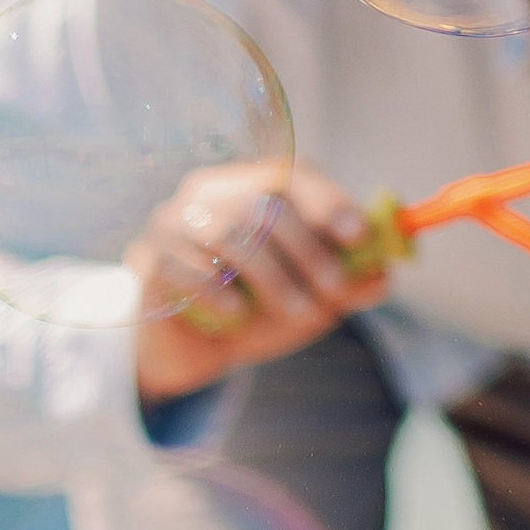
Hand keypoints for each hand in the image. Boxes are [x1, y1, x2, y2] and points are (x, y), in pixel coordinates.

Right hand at [128, 157, 388, 402]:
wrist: (190, 354)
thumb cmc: (253, 313)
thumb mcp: (308, 300)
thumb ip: (345, 286)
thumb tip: (384, 276)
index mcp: (251, 187)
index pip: (291, 174)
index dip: (328, 202)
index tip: (358, 236)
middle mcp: (209, 193)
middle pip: (264, 204)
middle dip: (308, 251)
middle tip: (333, 292)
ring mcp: (172, 222)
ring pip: (228, 232)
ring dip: (272, 277)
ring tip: (295, 312)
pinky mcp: (145, 259)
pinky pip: (181, 265)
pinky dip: (217, 292)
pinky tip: (236, 316)